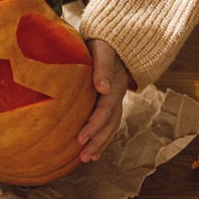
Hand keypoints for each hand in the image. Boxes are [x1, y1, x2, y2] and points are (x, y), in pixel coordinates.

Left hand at [77, 39, 131, 161]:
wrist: (113, 39)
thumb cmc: (102, 42)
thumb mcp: (102, 49)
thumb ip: (102, 67)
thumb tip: (102, 87)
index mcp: (115, 83)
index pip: (105, 109)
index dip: (94, 125)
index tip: (80, 138)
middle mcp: (117, 94)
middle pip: (110, 122)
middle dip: (97, 140)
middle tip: (83, 155)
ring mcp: (116, 99)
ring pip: (111, 126)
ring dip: (100, 143)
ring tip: (87, 158)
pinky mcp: (110, 101)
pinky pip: (109, 123)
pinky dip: (102, 138)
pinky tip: (93, 151)